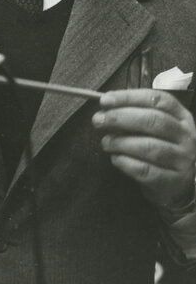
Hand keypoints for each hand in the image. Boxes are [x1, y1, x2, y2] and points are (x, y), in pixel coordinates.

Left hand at [94, 89, 195, 209]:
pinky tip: (116, 159)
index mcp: (182, 117)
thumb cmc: (161, 150)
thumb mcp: (155, 131)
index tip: (105, 99)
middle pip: (154, 120)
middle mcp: (186, 136)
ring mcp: (182, 159)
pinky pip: (146, 170)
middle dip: (121, 117)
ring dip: (121, 142)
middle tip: (98, 120)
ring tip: (106, 142)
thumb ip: (134, 117)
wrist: (179, 185)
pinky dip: (126, 163)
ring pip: (150, 146)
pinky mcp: (172, 180)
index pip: (159, 100)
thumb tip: (105, 110)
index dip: (130, 97)